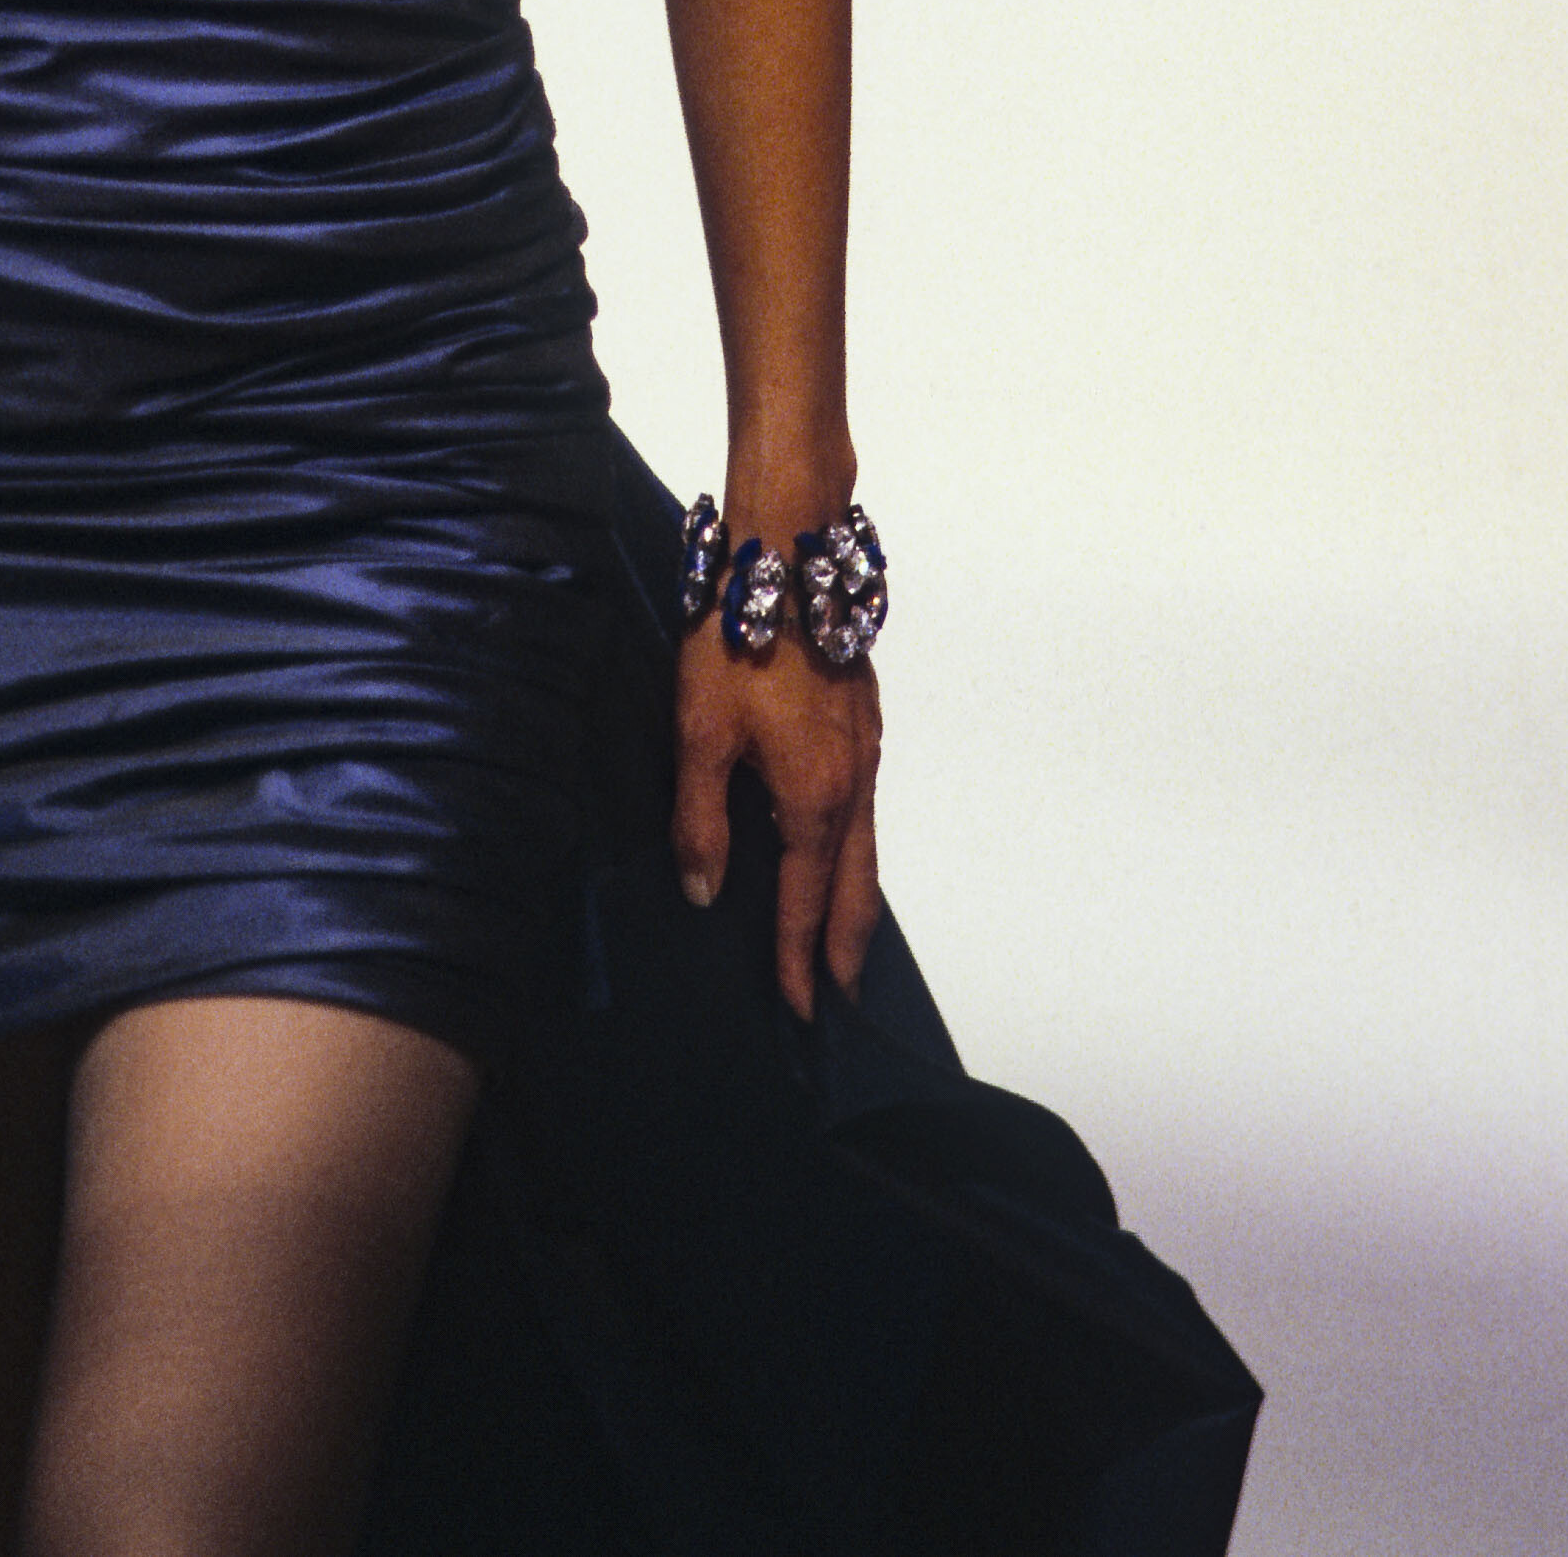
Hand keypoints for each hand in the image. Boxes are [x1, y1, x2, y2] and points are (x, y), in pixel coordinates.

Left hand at [673, 616, 880, 1020]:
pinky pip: (866, 806)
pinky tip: (837, 844)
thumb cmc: (736, 644)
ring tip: (842, 939)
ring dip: (856, 898)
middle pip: (855, 886)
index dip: (799, 957)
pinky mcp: (865, 722)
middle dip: (845, 946)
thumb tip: (706, 893)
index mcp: (813, 799)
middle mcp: (853, 784)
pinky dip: (857, 847)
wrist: (790, 558)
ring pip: (867, 846)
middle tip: (839, 998)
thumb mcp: (700, 734)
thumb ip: (701, 820)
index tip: (799, 1008)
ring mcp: (866, 751)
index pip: (806, 901)